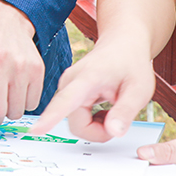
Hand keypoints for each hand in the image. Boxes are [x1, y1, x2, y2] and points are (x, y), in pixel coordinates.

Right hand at [31, 36, 154, 141]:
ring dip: (96, 126)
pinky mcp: (67, 94)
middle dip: (99, 131)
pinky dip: (92, 122)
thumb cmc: (130, 62)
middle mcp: (70, 82)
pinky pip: (77, 120)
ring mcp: (67, 88)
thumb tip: (113, 132)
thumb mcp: (139, 88)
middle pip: (77, 124)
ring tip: (112, 109)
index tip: (36, 129)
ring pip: (77, 124)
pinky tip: (104, 109)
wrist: (122, 44)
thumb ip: (126, 111)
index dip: (51, 117)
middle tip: (119, 119)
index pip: (66, 101)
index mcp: (87, 78)